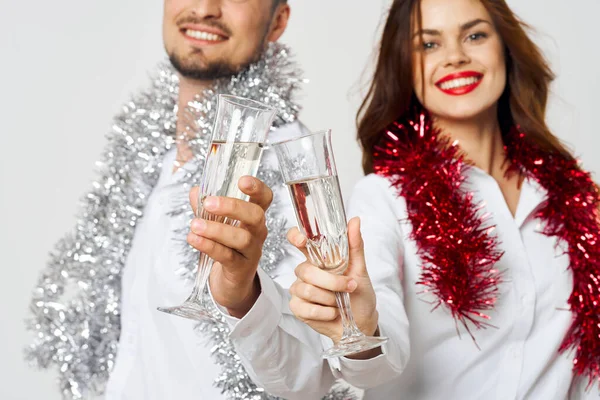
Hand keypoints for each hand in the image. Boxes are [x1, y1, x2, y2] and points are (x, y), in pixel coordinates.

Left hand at [187, 176, 271, 317]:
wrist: (232, 283)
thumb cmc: (227, 246)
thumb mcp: (218, 224)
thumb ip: (207, 207)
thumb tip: (196, 191)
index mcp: (254, 216)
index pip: (264, 198)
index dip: (257, 187)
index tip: (242, 180)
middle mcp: (257, 232)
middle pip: (255, 216)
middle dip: (233, 207)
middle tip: (209, 203)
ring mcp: (251, 251)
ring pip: (242, 238)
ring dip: (217, 229)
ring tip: (195, 225)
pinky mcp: (240, 268)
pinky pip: (227, 256)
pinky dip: (209, 246)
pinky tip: (194, 239)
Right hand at [288, 217, 380, 358]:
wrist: (361, 323)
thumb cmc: (360, 295)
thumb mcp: (360, 269)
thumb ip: (355, 245)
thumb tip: (354, 220)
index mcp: (318, 259)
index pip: (298, 241)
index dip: (295, 237)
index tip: (301, 239)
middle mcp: (306, 272)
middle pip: (305, 270)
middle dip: (330, 281)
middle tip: (348, 287)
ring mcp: (299, 290)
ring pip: (306, 289)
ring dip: (329, 298)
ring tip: (339, 302)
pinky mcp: (298, 308)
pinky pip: (305, 307)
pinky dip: (324, 312)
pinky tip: (332, 313)